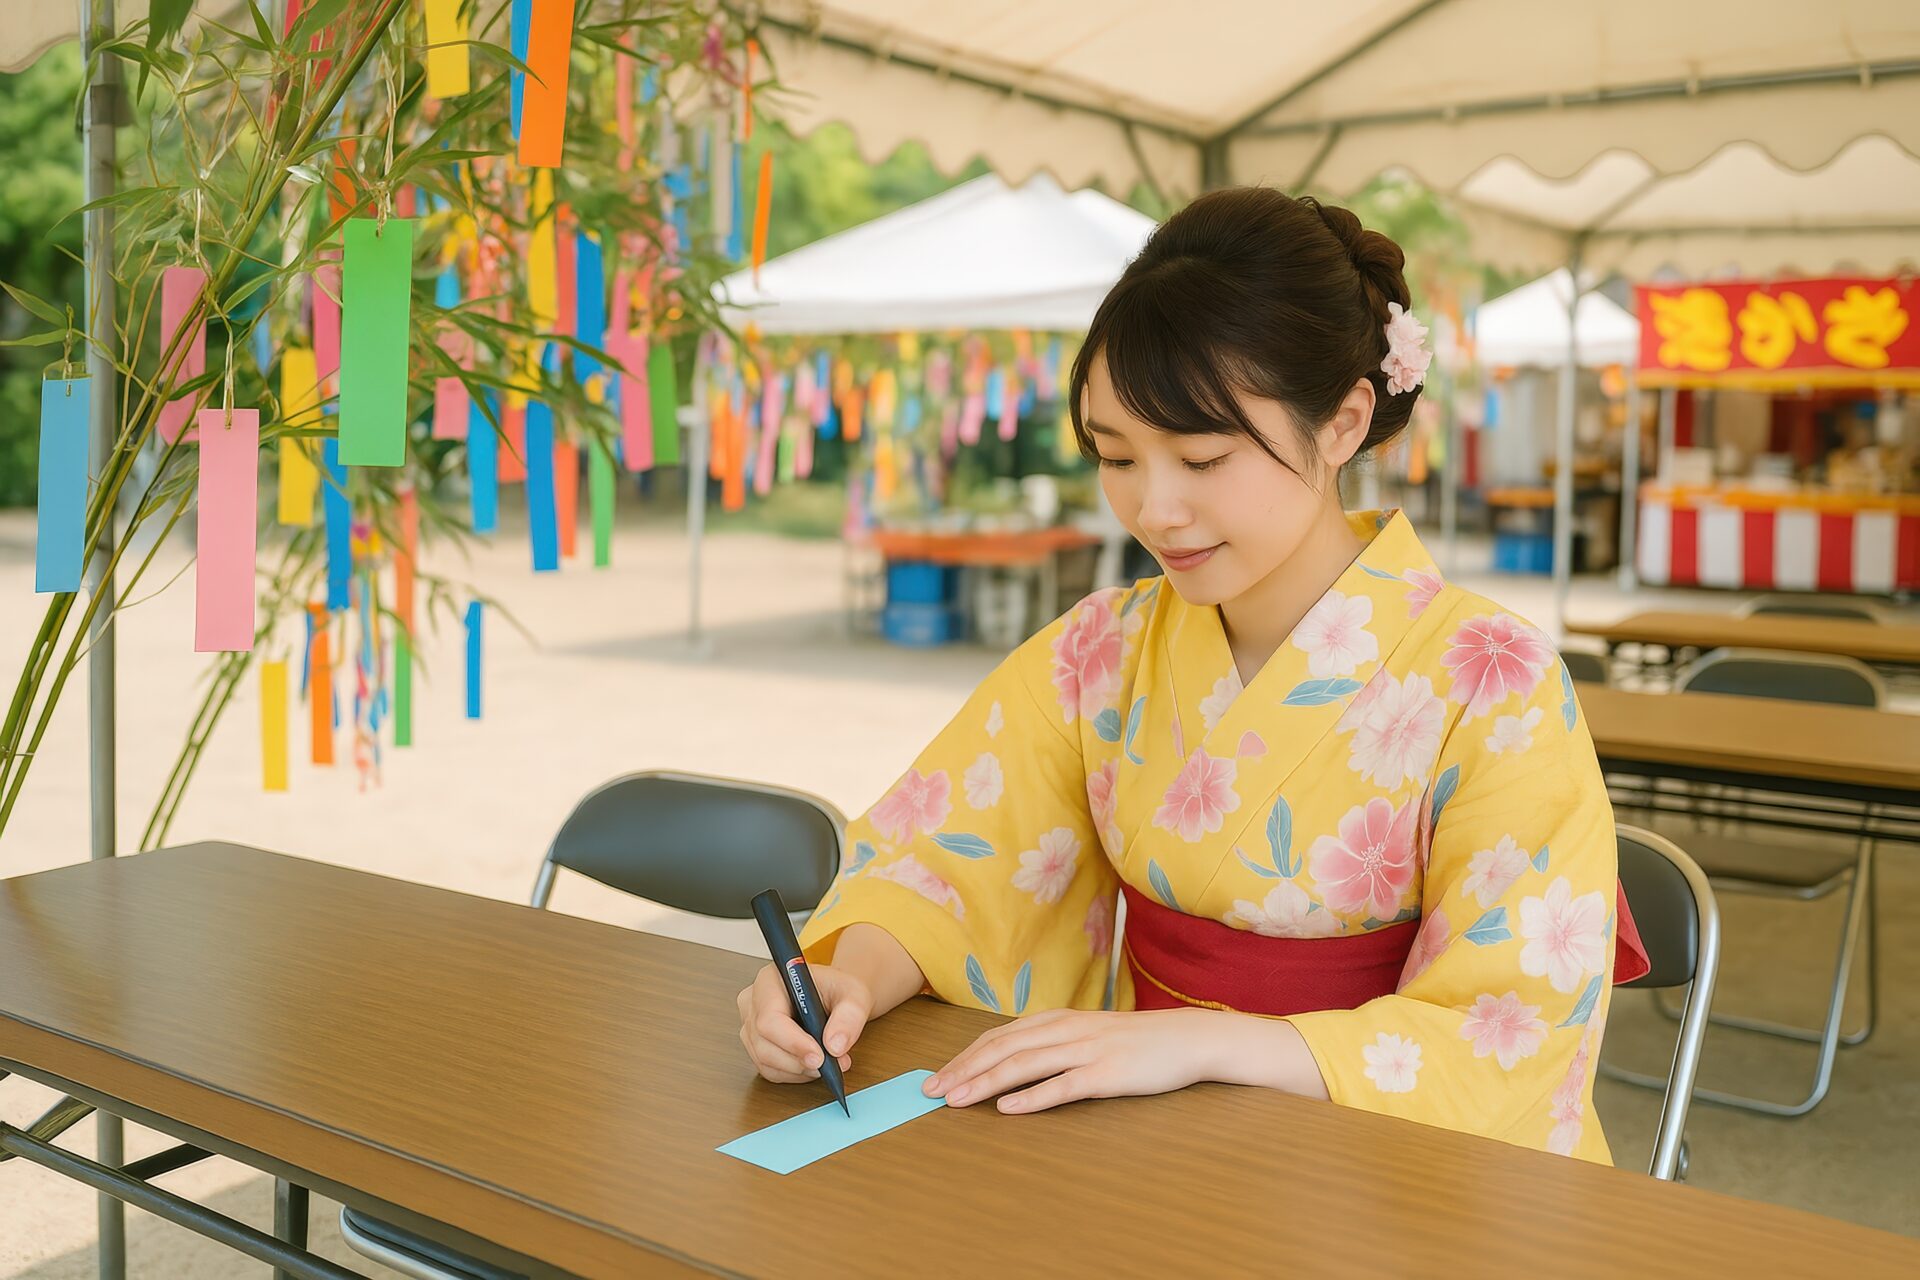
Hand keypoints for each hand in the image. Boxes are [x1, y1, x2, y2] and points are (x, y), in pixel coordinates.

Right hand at [736, 962, 869, 1084]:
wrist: (834, 998)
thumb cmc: (838, 990)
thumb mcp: (854, 994)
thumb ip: (850, 1016)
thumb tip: (835, 1046)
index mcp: (770, 980)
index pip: (769, 1018)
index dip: (792, 1042)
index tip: (819, 1057)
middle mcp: (754, 1002)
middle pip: (763, 1043)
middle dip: (799, 1061)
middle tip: (831, 1065)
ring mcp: (750, 1025)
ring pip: (765, 1061)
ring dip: (799, 1070)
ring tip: (828, 1064)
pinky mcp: (756, 1046)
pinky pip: (769, 1070)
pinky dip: (794, 1075)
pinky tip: (813, 1066)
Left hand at [922, 1007, 1224, 1113]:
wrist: (1186, 1039)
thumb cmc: (1135, 1041)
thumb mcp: (1087, 1033)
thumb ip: (1052, 1043)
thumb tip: (1012, 1062)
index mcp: (1057, 1020)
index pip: (999, 1037)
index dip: (964, 1056)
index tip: (937, 1076)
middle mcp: (1065, 1030)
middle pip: (1002, 1049)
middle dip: (963, 1069)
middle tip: (931, 1091)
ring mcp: (1085, 1051)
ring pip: (1024, 1065)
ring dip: (985, 1082)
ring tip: (956, 1099)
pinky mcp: (1105, 1074)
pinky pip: (1061, 1086)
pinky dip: (1031, 1097)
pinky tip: (1008, 1108)